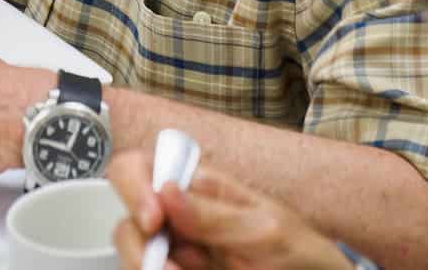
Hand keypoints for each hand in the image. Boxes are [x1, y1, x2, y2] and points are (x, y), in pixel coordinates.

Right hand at [109, 150, 352, 269]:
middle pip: (127, 223)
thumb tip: (165, 189)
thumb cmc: (300, 252)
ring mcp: (178, 254)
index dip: (133, 188)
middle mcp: (177, 218)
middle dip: (138, 249)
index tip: (153, 221)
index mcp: (196, 188)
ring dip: (148, 269)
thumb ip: (215, 214)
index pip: (139, 167)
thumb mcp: (265, 230)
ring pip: (136, 259)